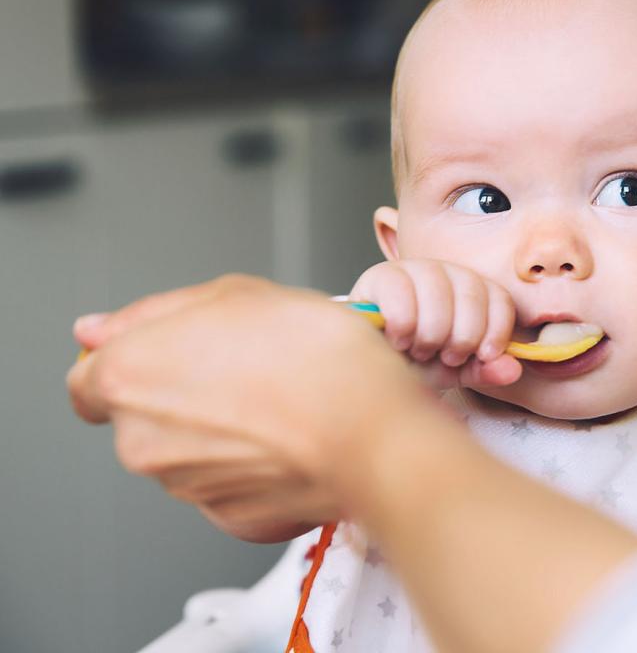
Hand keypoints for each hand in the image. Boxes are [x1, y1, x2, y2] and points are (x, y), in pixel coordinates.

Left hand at [67, 275, 435, 542]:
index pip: (88, 377)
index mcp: (127, 377)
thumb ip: (154, 312)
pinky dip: (253, 467)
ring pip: (189, 453)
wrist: (372, 428)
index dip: (132, 361)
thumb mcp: (236, 293)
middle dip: (184, 395)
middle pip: (143, 416)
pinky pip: (230, 486)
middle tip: (247, 366)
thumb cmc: (314, 355)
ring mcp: (185, 486)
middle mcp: (140, 440)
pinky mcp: (230, 518)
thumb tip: (95, 330)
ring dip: (222, 430)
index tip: (173, 354)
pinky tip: (292, 438)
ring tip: (281, 399)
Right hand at [350, 259, 521, 390]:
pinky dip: (403, 325)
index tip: (483, 356)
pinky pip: (401, 292)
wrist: (372, 366)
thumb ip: (485, 370)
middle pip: (472, 295)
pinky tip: (398, 340)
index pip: (500, 298)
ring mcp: (413, 269)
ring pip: (438, 292)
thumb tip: (513, 369)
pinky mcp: (380, 276)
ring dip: (431, 333)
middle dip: (462, 337)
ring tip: (419, 350)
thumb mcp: (455, 371)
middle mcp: (446, 272)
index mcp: (472, 290)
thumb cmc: (416, 364)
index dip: (496, 330)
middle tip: (444, 356)